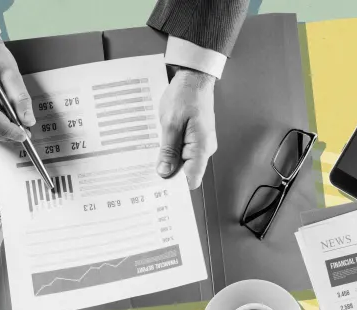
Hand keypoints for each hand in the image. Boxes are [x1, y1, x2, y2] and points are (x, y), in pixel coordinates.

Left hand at [156, 68, 217, 188]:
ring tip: (155, 148)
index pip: (192, 179)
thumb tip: (164, 172)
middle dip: (169, 170)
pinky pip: (183, 150)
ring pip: (183, 161)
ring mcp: (201, 143)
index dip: (176, 184)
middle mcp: (205, 148)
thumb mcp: (170, 124)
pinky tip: (161, 141)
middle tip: (150, 165)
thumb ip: (168, 150)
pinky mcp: (196, 137)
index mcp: (202, 147)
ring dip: (168, 157)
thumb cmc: (185, 95)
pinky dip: (171, 148)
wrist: (194, 78)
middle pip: (186, 172)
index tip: (159, 184)